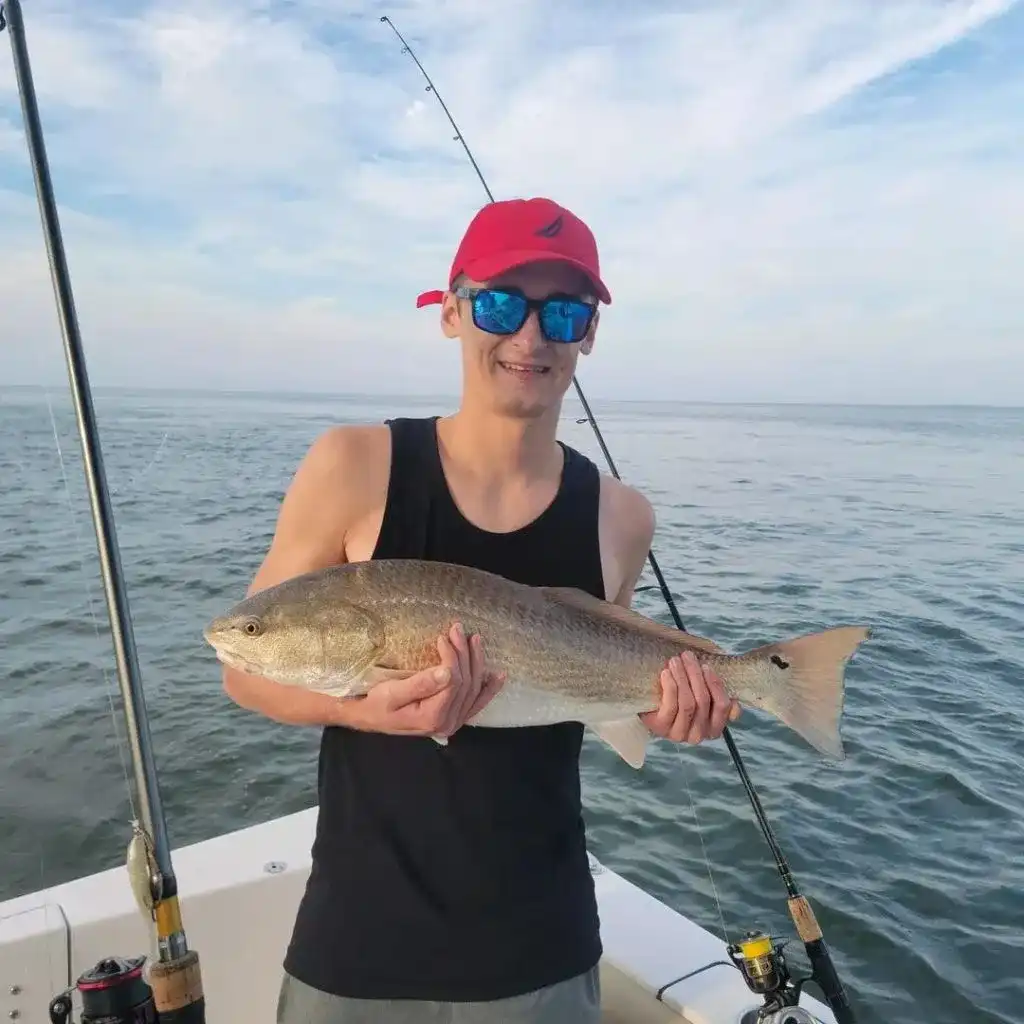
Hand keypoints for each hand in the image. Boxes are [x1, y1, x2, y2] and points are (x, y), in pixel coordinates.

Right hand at [343, 622, 504, 737]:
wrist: (368, 717)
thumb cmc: (376, 703)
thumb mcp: (391, 693)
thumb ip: (420, 684)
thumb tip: (446, 672)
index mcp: (432, 717)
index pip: (453, 681)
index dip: (452, 656)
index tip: (443, 636)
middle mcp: (447, 724)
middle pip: (466, 683)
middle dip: (464, 654)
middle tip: (458, 629)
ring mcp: (452, 723)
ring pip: (474, 690)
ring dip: (477, 663)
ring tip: (476, 640)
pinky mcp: (453, 718)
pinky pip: (476, 704)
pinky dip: (488, 689)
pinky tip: (498, 676)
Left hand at [640, 649, 740, 743]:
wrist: (650, 706)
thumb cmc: (680, 697)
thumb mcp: (701, 696)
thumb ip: (718, 697)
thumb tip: (736, 705)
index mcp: (713, 729)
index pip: (722, 707)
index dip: (716, 684)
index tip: (706, 666)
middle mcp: (698, 735)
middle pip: (703, 701)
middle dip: (696, 674)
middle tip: (688, 656)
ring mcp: (679, 734)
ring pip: (687, 703)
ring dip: (682, 677)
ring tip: (676, 661)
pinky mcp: (661, 728)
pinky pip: (670, 706)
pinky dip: (670, 686)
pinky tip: (666, 673)